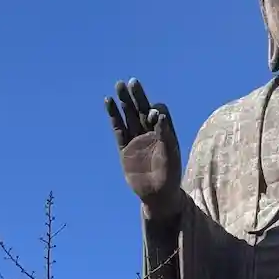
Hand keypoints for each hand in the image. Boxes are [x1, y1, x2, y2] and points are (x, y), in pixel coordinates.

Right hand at [105, 78, 182, 220]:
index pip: (159, 113)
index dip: (156, 112)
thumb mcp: (170, 156)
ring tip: (119, 85)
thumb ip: (165, 136)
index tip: (154, 117)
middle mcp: (150, 133)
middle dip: (137, 97)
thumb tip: (161, 116)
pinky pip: (118, 129)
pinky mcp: (125, 148)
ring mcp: (137, 139)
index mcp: (165, 133)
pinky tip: (109, 102)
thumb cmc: (169, 176)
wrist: (157, 195)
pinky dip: (114, 116)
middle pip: (143, 109)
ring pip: (129, 116)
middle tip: (132, 82)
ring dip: (124, 102)